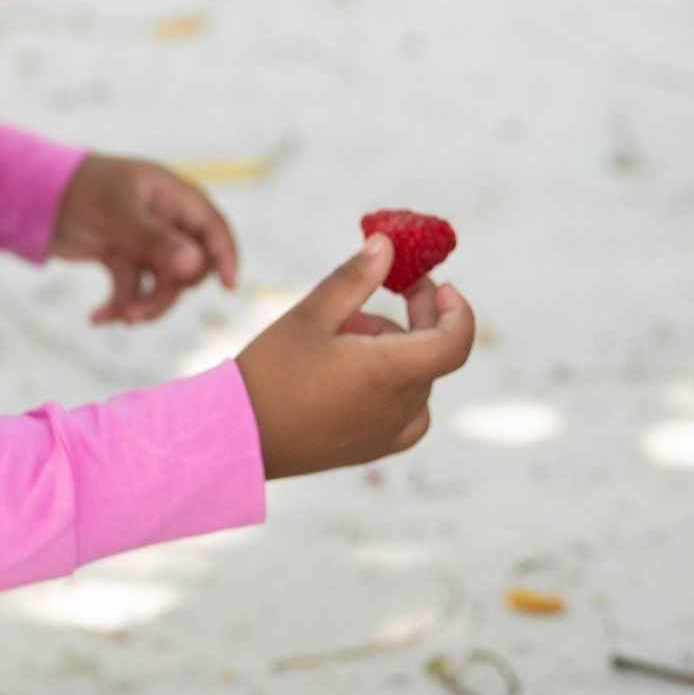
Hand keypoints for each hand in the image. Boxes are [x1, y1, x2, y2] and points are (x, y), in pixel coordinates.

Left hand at [49, 154, 238, 323]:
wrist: (32, 196)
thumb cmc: (78, 189)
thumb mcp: (116, 212)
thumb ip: (154, 238)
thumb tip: (195, 264)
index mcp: (171, 197)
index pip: (212, 227)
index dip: (226, 256)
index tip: (230, 287)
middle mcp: (163, 220)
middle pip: (190, 266)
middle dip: (169, 292)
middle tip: (137, 311)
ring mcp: (143, 241)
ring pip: (163, 284)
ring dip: (144, 305)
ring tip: (118, 317)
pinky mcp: (122, 258)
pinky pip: (133, 290)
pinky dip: (118, 306)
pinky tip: (97, 317)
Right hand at [235, 235, 474, 477]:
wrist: (236, 436)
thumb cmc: (270, 373)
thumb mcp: (309, 315)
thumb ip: (354, 278)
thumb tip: (387, 245)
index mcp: (389, 371)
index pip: (455, 341)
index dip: (457, 310)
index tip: (439, 285)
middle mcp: (399, 407)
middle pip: (430, 352)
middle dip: (415, 316)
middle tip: (388, 287)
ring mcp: (389, 433)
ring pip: (414, 379)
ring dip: (395, 350)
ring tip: (341, 338)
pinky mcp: (374, 448)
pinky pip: (407, 413)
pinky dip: (396, 387)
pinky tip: (360, 376)